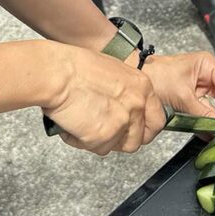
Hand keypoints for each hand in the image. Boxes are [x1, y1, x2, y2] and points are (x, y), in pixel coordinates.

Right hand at [44, 44, 165, 155]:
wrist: (57, 73)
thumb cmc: (76, 67)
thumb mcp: (113, 72)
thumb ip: (124, 92)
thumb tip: (122, 105)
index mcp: (141, 87)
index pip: (157, 120)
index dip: (144, 130)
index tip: (134, 132)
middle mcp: (136, 105)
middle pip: (136, 140)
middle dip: (118, 140)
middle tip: (102, 131)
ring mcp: (121, 122)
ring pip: (114, 146)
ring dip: (98, 140)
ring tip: (82, 123)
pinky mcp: (102, 136)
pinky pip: (93, 148)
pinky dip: (80, 141)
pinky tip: (71, 125)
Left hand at [143, 52, 214, 125]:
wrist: (137, 81)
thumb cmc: (156, 76)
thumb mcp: (182, 96)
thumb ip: (203, 112)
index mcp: (207, 65)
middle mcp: (207, 74)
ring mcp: (201, 86)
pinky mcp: (194, 98)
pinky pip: (207, 110)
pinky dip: (210, 121)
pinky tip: (212, 131)